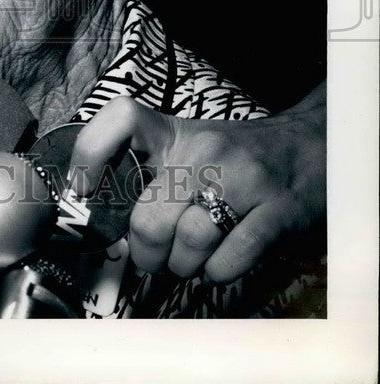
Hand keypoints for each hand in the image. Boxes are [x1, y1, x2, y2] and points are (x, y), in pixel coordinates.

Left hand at [68, 84, 325, 283]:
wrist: (307, 146)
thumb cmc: (233, 155)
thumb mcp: (185, 145)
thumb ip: (146, 170)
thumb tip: (97, 215)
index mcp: (173, 132)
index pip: (121, 118)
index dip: (90, 153)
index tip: (84, 190)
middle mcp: (205, 150)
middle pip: (149, 218)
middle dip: (145, 253)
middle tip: (152, 256)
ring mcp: (243, 178)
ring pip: (188, 244)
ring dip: (182, 266)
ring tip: (190, 258)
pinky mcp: (277, 210)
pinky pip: (228, 262)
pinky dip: (216, 273)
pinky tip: (220, 260)